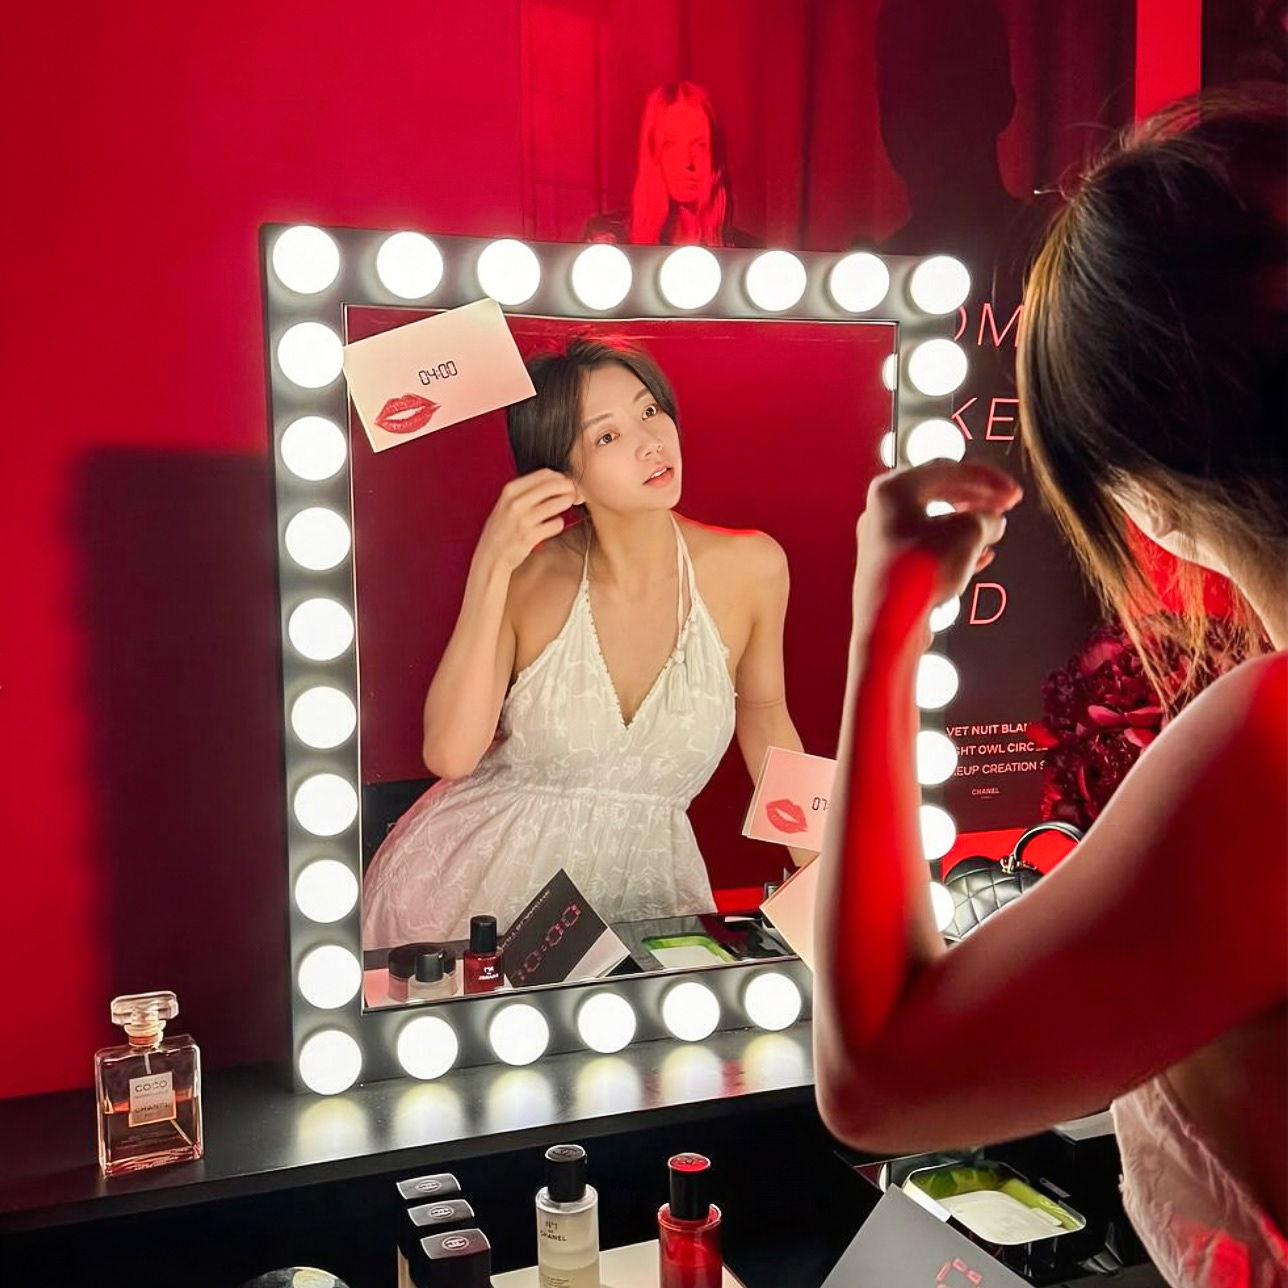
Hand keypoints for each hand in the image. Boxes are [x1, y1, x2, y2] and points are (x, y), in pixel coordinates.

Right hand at [475, 469, 578, 572]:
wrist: (490, 556)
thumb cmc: (502, 529)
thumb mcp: (507, 503)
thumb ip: (527, 491)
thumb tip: (557, 482)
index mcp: (510, 490)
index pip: (545, 473)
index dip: (560, 478)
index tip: (565, 485)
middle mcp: (516, 502)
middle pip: (555, 484)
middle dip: (569, 488)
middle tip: (573, 495)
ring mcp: (523, 520)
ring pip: (559, 503)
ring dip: (567, 504)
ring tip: (566, 508)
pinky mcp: (530, 536)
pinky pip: (556, 524)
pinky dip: (559, 524)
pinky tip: (553, 526)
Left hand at [854, 461, 1021, 636]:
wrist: (889, 623)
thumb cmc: (918, 572)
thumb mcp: (969, 534)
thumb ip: (987, 519)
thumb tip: (992, 522)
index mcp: (893, 487)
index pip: (949, 469)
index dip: (989, 479)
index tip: (1012, 492)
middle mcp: (881, 508)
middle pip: (939, 492)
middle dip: (977, 499)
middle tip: (1003, 505)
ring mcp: (883, 538)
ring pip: (935, 521)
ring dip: (968, 524)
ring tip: (992, 531)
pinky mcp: (889, 566)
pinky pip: (928, 547)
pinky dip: (955, 547)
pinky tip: (979, 557)